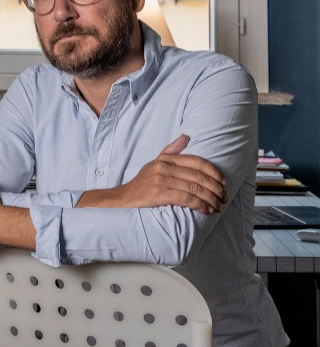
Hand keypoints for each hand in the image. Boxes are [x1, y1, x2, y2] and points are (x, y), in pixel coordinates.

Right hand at [77, 134, 226, 213]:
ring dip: (210, 199)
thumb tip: (186, 136)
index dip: (214, 172)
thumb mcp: (155, 163)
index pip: (197, 162)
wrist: (122, 199)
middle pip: (199, 176)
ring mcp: (162, 180)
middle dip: (216, 189)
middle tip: (223, 198)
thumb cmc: (142, 183)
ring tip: (217, 207)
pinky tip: (206, 210)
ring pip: (195, 189)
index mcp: (166, 159)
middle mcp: (165, 167)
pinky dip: (200, 205)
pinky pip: (187, 199)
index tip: (223, 183)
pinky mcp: (159, 194)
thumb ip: (171, 151)